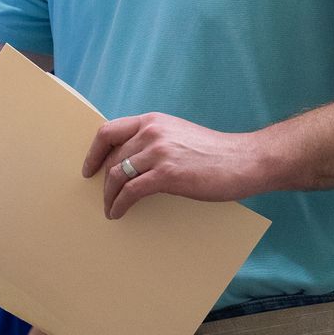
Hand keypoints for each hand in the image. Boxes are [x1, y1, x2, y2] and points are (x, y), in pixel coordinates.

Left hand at [81, 112, 266, 218]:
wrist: (245, 160)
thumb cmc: (215, 153)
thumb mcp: (178, 135)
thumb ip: (154, 141)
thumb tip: (130, 160)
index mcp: (153, 121)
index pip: (108, 131)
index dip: (94, 152)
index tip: (89, 168)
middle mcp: (151, 132)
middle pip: (112, 158)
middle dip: (104, 181)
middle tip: (104, 196)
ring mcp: (158, 152)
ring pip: (117, 175)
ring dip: (109, 196)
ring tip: (109, 209)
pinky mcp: (167, 174)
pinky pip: (130, 191)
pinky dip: (119, 204)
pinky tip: (118, 213)